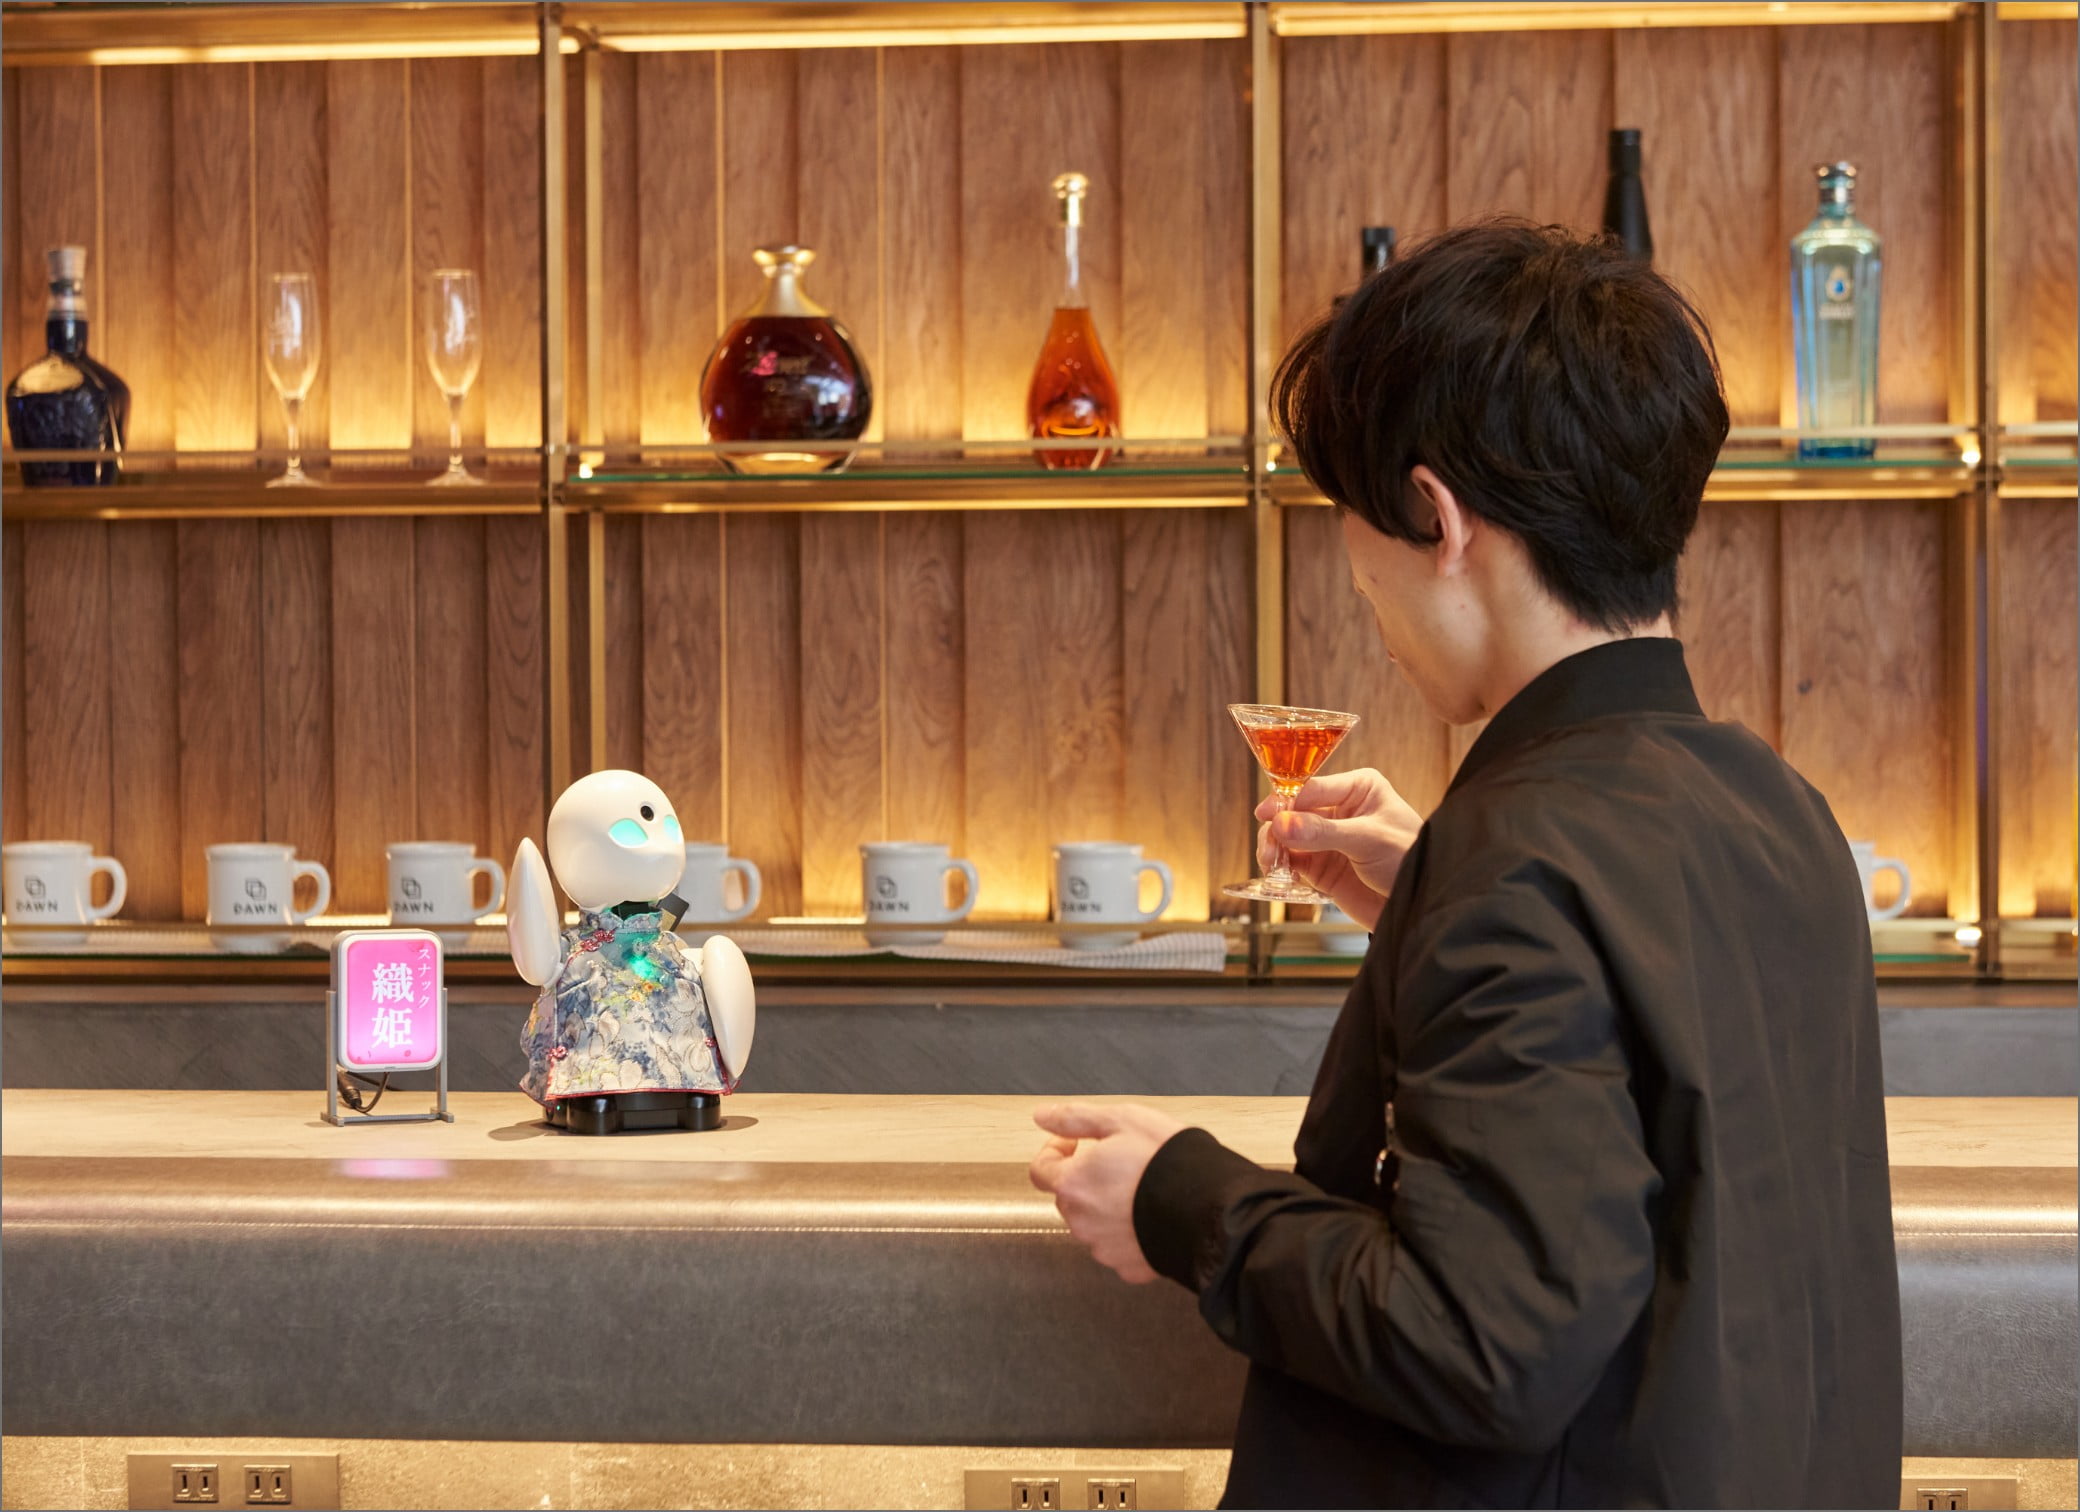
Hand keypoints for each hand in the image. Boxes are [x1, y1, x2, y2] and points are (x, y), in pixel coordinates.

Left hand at [1029, 1102, 1186, 1284]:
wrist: (1209, 1208)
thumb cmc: (1167, 1162)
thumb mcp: (1122, 1120)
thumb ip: (1075, 1118)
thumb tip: (1043, 1116)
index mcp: (1073, 1184)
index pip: (1040, 1170)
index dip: (1054, 1151)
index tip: (1074, 1143)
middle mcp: (1081, 1221)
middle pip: (1069, 1197)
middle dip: (1085, 1178)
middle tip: (1117, 1162)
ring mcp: (1104, 1248)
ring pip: (1093, 1223)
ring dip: (1106, 1206)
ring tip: (1141, 1187)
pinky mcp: (1129, 1266)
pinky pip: (1120, 1246)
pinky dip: (1129, 1232)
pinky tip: (1151, 1214)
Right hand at [1255, 767, 1422, 930]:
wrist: (1423, 903)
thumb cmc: (1410, 857)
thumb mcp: (1369, 839)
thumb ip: (1323, 832)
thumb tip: (1281, 824)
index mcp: (1357, 789)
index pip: (1311, 787)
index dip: (1286, 799)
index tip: (1268, 814)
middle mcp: (1339, 809)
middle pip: (1293, 811)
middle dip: (1277, 827)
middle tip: (1270, 845)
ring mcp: (1327, 839)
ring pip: (1287, 836)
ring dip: (1274, 847)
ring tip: (1272, 862)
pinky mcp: (1322, 866)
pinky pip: (1291, 861)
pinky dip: (1280, 867)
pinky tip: (1280, 874)